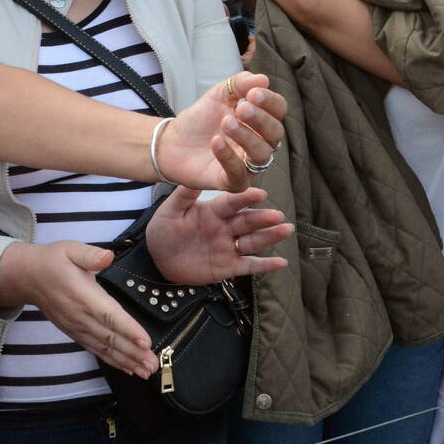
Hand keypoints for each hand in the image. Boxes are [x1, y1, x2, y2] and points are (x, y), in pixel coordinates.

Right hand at [0, 241, 156, 377]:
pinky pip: (95, 349)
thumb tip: (107, 257)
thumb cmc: (53, 261)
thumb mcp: (70, 249)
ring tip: (146, 371)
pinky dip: (112, 360)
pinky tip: (127, 368)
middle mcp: (80, 316)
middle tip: (153, 364)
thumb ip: (90, 254)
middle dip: (134, 352)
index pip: (109, 315)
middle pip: (110, 337)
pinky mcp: (75, 332)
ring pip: (105, 348)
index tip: (145, 342)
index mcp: (83, 295)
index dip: (128, 329)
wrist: (28, 278)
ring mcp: (77, 327)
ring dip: (127, 361)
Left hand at [146, 186, 293, 285]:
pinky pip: (249, 266)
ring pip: (252, 242)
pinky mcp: (227, 267)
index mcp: (213, 211)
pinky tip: (281, 262)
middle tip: (278, 215)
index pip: (232, 203)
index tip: (260, 194)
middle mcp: (225, 227)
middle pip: (247, 222)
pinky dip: (265, 265)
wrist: (158, 258)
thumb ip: (183, 195)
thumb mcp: (170, 210)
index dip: (245, 199)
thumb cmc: (163, 230)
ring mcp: (228, 247)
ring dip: (270, 236)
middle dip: (263, 219)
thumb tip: (194, 176)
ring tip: (286, 230)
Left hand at [160, 74, 289, 190]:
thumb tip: (264, 80)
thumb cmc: (200, 119)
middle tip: (241, 108)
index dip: (270, 101)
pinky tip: (216, 141)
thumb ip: (240, 84)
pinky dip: (229, 157)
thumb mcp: (220, 94)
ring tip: (226, 122)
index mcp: (260, 122)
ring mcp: (247, 165)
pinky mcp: (231, 182)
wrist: (171, 142)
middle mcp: (259, 144)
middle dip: (261, 119)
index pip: (278, 111)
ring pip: (262, 155)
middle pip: (275, 133)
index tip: (252, 93)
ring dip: (247, 136)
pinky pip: (238, 174)